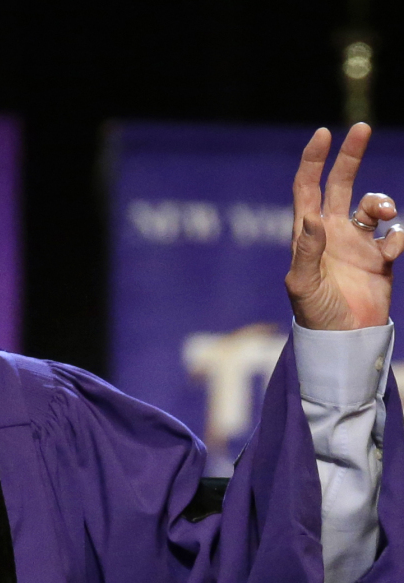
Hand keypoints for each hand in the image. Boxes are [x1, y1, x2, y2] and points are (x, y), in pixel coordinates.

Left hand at [286, 122, 403, 329]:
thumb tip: (312, 217)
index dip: (313, 162)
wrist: (344, 339)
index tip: (323, 135)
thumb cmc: (315, 315)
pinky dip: (398, 234)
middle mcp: (332, 232)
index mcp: (308, 234)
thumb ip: (306, 250)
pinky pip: (395, 233)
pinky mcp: (380, 258)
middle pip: (340, 184)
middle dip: (349, 157)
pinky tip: (392, 249)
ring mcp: (357, 243)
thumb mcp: (302, 285)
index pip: (307, 188)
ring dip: (381, 201)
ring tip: (384, 214)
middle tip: (361, 129)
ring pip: (372, 205)